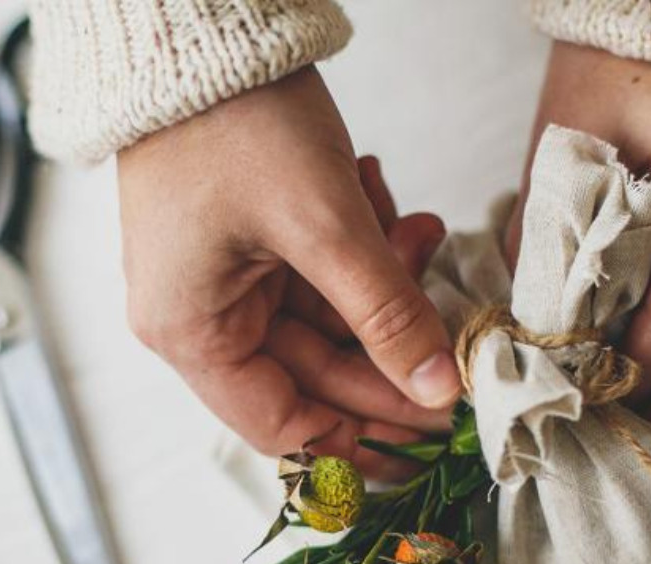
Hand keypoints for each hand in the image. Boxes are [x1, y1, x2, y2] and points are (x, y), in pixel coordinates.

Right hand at [117, 67, 459, 477]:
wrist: (197, 32)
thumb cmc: (236, 124)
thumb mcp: (325, 225)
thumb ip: (385, 314)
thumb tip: (437, 388)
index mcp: (192, 334)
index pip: (282, 425)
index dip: (361, 436)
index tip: (431, 431)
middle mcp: (197, 319)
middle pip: (313, 374)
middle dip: (389, 345)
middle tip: (458, 337)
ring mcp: (220, 282)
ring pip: (324, 320)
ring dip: (380, 284)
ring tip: (413, 228)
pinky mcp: (244, 246)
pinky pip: (315, 277)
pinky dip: (358, 252)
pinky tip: (385, 207)